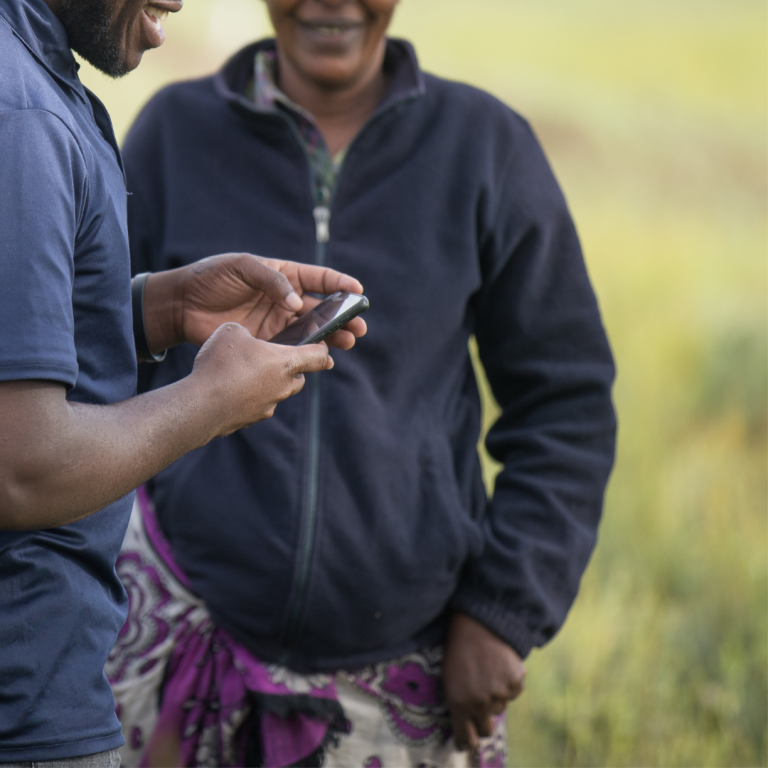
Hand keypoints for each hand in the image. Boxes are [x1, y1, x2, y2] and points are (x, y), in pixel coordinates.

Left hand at [142, 253, 366, 354]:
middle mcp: (287, 300)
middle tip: (358, 327)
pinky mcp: (267, 343)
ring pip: (313, 332)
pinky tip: (322, 359)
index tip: (358, 291)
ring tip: (347, 343)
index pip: (320, 279)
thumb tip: (297, 304)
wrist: (183, 304)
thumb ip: (271, 281)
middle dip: (343, 318)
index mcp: (285, 276)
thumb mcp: (242, 267)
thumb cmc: (211, 277)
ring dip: (332, 337)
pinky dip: (308, 355)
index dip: (341, 284)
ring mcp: (279, 323)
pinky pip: (293, 350)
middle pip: (323, 310)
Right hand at [192, 322, 331, 436]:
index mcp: (286, 362)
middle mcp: (283, 387)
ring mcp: (268, 406)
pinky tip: (232, 388)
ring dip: (271, 383)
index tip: (320, 343)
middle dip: (292, 368)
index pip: (318, 356)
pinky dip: (251, 396)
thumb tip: (246, 338)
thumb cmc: (220, 364)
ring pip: (279, 392)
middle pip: (299, 377)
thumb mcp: (232, 330)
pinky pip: (258, 405)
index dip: (322, 348)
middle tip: (275, 357)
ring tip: (249, 372)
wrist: (200, 405)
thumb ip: (248, 331)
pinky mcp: (252, 419)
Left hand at [442, 613, 525, 751]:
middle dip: (484, 720)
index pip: (466, 739)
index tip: (468, 741)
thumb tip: (467, 723)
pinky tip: (500, 663)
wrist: (479, 621)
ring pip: (501, 707)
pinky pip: (514, 691)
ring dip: (496, 695)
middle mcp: (478, 703)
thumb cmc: (459, 647)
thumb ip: (459, 702)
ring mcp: (498, 693)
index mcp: (457, 703)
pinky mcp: (515, 682)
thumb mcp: (449, 677)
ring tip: (488, 671)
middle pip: (487, 729)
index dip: (467, 742)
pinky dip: (510, 681)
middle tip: (481, 704)